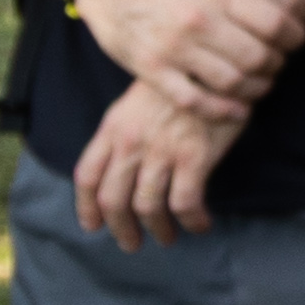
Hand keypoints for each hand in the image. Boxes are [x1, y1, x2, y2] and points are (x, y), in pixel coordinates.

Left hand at [71, 78, 245, 248]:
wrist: (218, 61)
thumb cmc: (183, 80)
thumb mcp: (139, 99)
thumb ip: (126, 130)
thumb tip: (121, 167)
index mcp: (114, 126)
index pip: (87, 175)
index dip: (86, 207)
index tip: (93, 225)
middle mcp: (132, 141)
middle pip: (112, 199)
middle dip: (120, 229)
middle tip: (130, 243)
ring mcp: (161, 150)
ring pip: (147, 207)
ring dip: (157, 230)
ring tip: (167, 238)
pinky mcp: (194, 157)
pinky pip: (185, 204)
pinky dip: (192, 221)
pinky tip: (201, 224)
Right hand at [76, 0, 304, 106]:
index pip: (274, 23)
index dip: (294, 37)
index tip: (297, 41)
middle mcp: (199, 21)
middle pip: (257, 57)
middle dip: (277, 65)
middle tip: (279, 65)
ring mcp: (174, 49)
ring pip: (232, 83)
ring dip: (255, 89)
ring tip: (261, 86)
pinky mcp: (153, 71)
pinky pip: (195, 101)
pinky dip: (223, 111)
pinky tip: (238, 110)